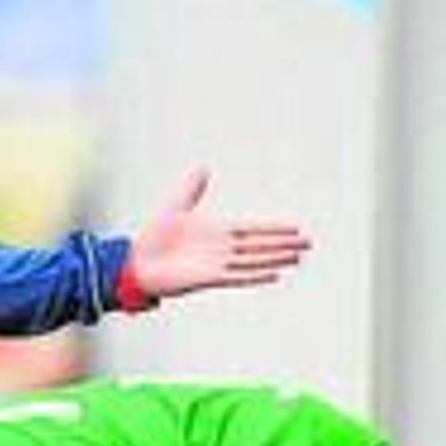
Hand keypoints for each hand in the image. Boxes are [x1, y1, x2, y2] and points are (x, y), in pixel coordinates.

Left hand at [128, 168, 309, 299]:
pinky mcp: (207, 278)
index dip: (273, 228)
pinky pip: (236, 277)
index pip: (252, 228)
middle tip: (309, 243)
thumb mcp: (174, 207)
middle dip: (283, 244)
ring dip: (275, 259)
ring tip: (297, 257)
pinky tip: (274, 274)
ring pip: (253, 260)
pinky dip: (254, 275)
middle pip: (259, 245)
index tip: (296, 227)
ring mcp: (216, 263)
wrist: (136, 263)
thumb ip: (190, 189)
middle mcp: (220, 247)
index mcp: (216, 230)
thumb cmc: (154, 237)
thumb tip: (202, 167)